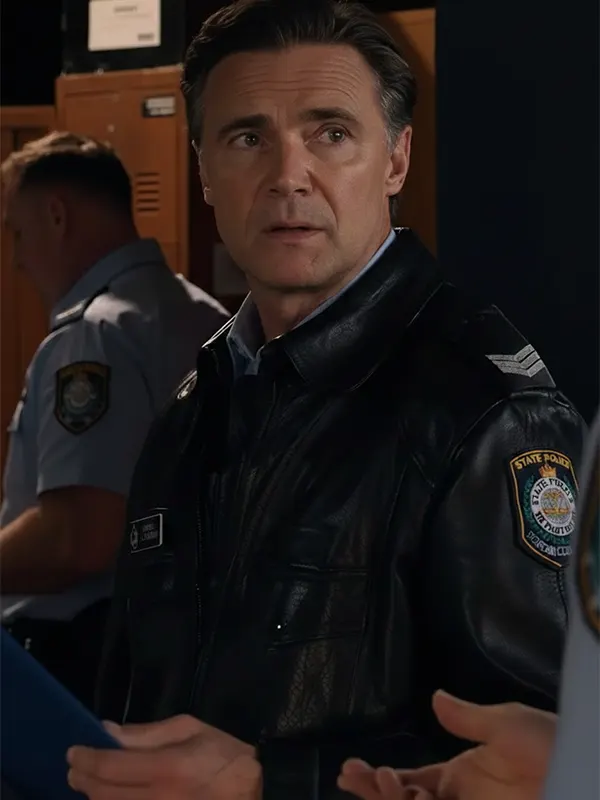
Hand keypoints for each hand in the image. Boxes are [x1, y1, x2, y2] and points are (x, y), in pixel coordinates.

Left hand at [67, 714, 261, 798]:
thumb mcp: (190, 729)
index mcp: (167, 768)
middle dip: (83, 781)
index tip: (73, 752)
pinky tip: (110, 799)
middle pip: (104, 796)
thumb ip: (147, 733)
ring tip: (88, 784)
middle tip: (74, 768)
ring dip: (94, 798)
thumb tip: (108, 731)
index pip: (110, 767)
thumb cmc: (225, 755)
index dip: (85, 759)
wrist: (257, 791)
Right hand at [338, 690, 556, 799]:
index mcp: (462, 777)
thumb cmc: (551, 744)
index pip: (412, 781)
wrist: (586, 771)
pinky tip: (409, 799)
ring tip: (384, 780)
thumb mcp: (507, 724)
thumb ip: (467, 718)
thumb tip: (434, 698)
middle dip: (377, 792)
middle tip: (354, 777)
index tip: (350, 771)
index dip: (380, 780)